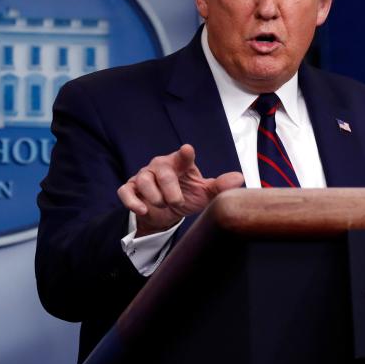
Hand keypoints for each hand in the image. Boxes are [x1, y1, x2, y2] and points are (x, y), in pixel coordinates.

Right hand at [117, 144, 243, 236]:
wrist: (166, 213)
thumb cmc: (186, 196)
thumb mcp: (204, 194)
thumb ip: (219, 186)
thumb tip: (238, 178)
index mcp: (180, 164)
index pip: (183, 157)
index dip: (185, 154)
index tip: (188, 150)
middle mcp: (160, 166)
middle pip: (162, 172)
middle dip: (170, 191)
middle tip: (177, 202)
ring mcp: (144, 176)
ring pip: (144, 181)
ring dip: (155, 198)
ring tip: (163, 205)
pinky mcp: (131, 188)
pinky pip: (126, 191)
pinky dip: (133, 201)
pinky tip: (144, 209)